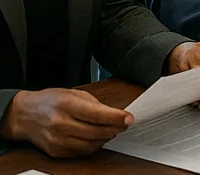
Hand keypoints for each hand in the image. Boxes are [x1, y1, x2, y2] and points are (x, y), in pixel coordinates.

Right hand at [0, 89, 130, 157]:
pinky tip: (96, 138)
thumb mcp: (73, 94)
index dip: (116, 117)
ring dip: (105, 138)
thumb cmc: (50, 101)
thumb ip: (94, 103)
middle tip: (123, 124)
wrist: (23, 115)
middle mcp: (61, 124)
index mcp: (67, 105)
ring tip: (111, 130)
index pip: (97, 114)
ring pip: (91, 144)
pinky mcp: (56, 151)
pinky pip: (82, 152)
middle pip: (97, 132)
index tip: (129, 118)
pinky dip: (93, 146)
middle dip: (115, 129)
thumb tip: (115, 114)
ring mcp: (58, 140)